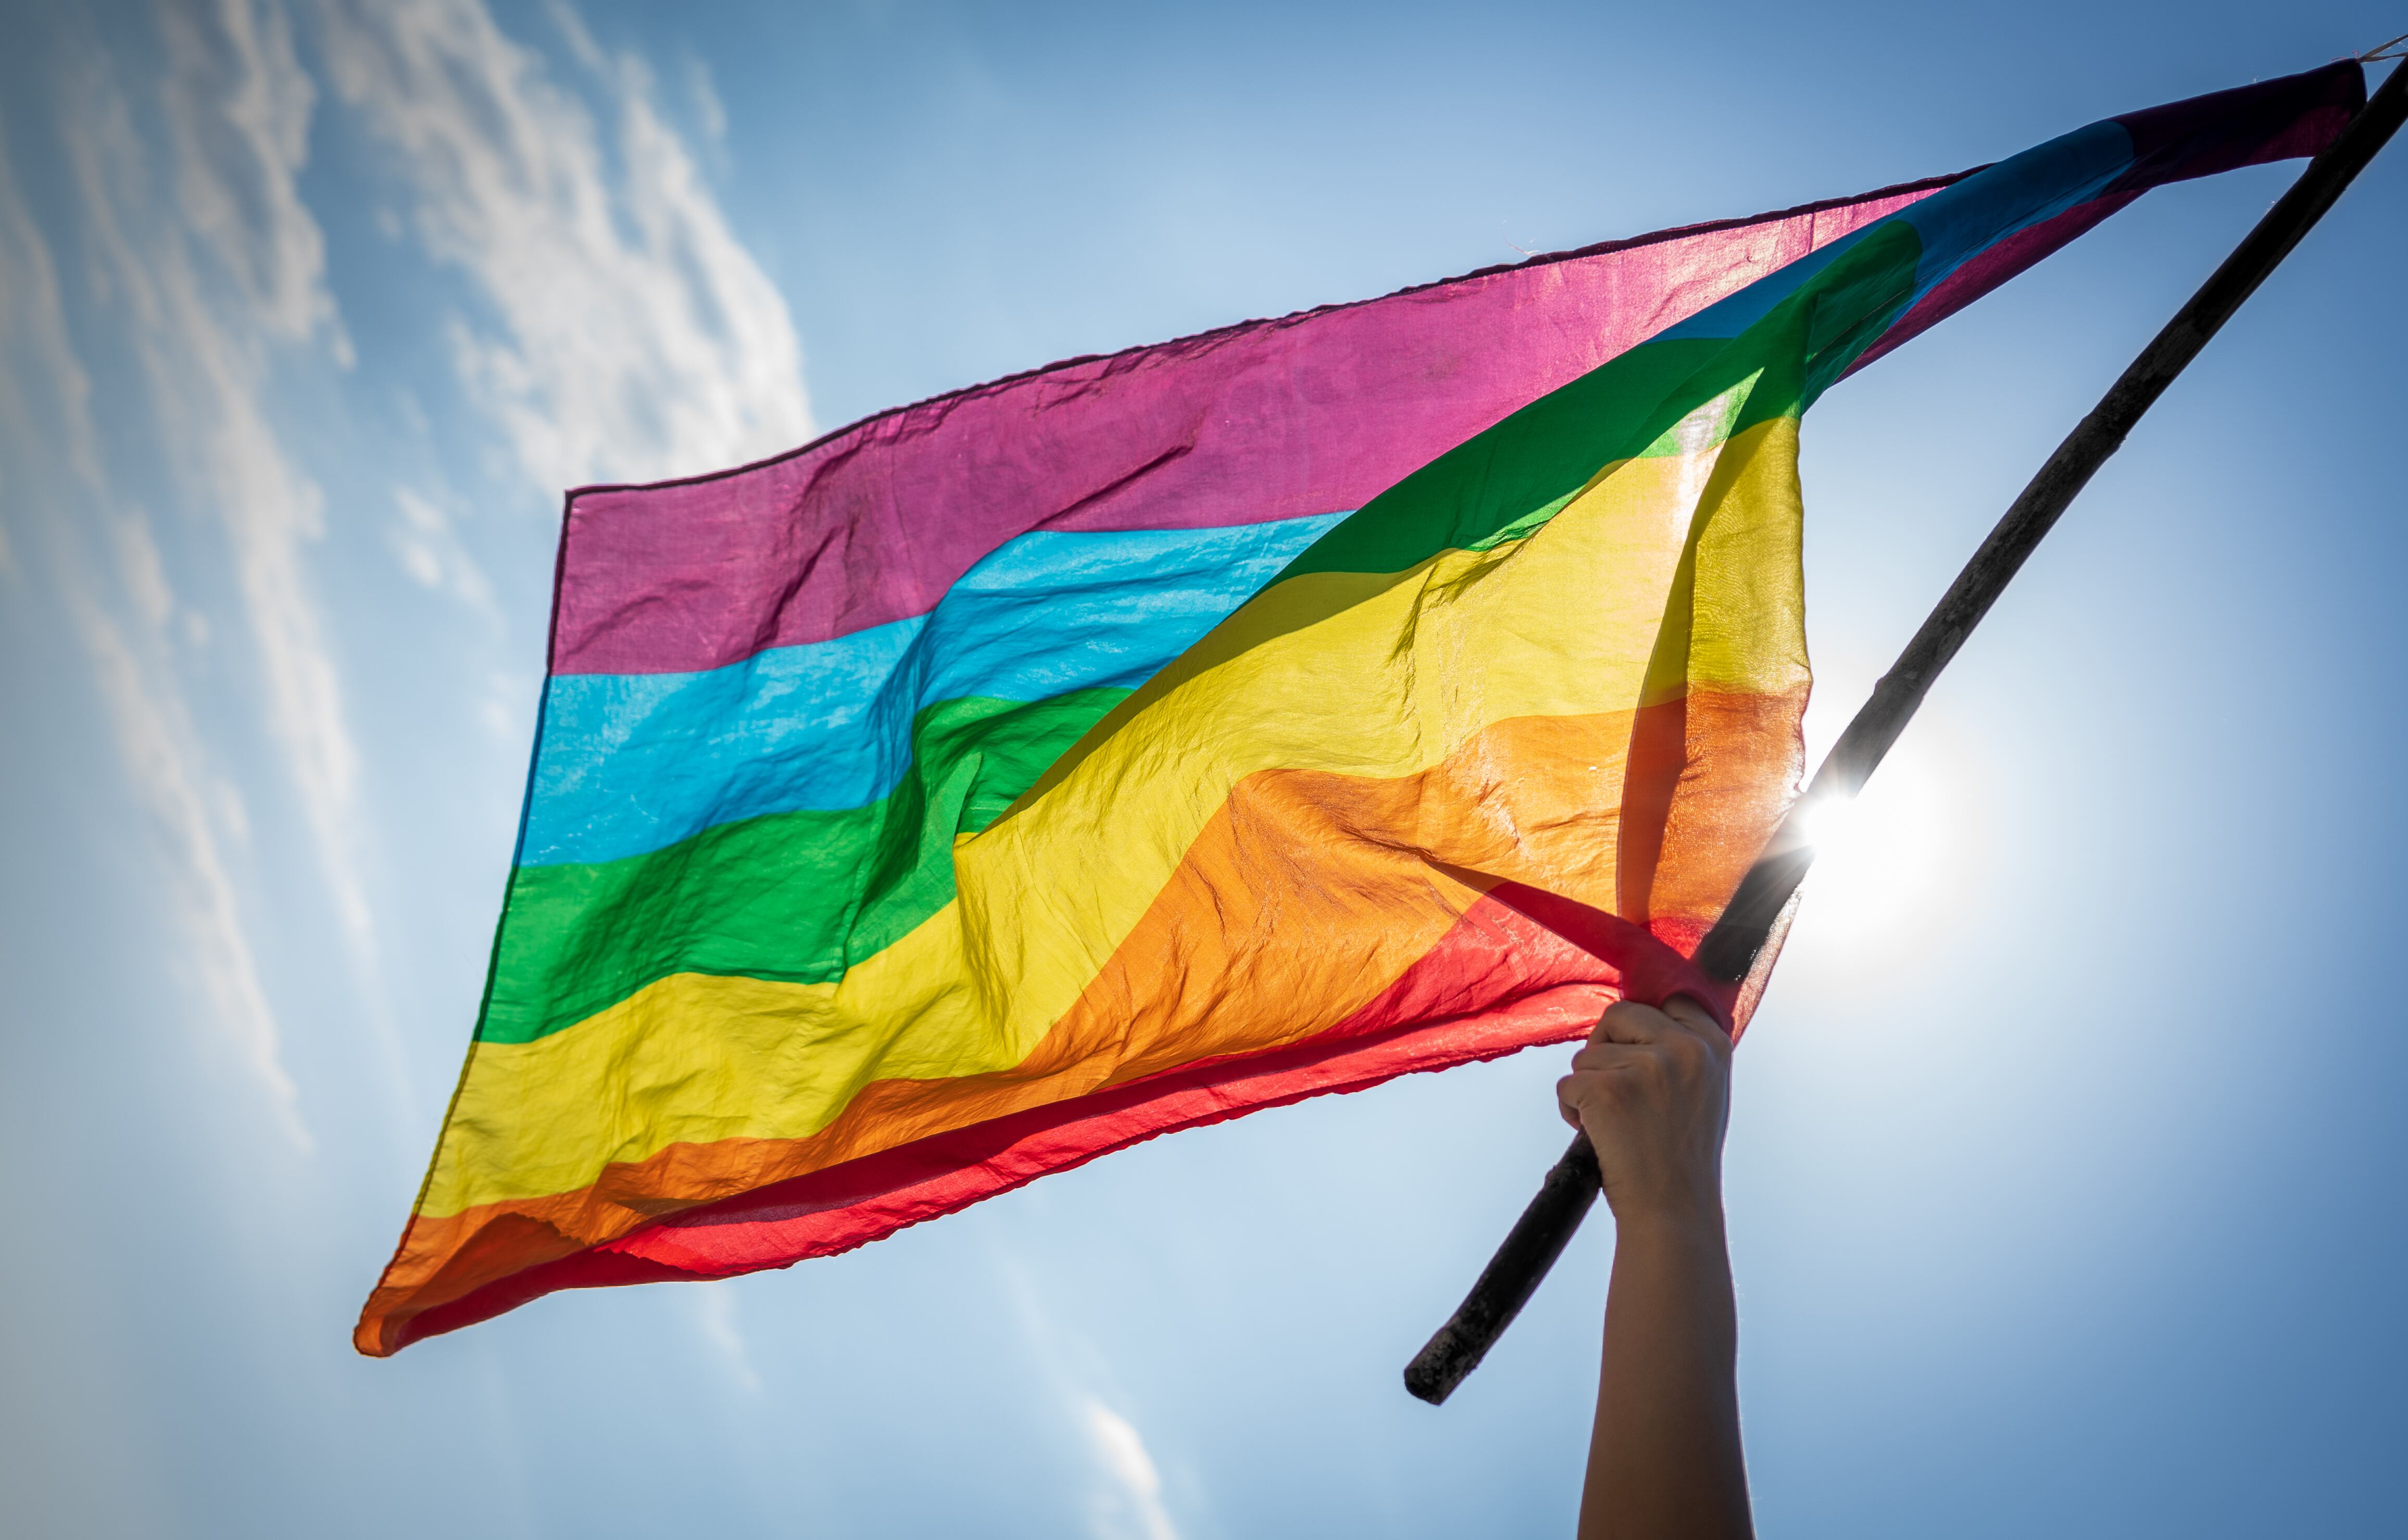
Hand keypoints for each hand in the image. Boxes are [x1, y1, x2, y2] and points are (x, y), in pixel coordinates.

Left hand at [1556, 996, 1732, 1226]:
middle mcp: (1684, 1047)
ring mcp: (1646, 1066)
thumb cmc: (1680, 1157)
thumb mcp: (1703, 1091)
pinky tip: (1599, 1138)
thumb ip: (1681, 1052)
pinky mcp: (1606, 1089)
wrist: (1673, 1213)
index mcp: (1712, 1045)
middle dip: (1605, 1048)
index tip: (1635, 1046)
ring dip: (1588, 1089)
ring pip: (1587, 1055)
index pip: (1667, 997)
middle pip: (1618, 1014)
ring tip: (1617, 1127)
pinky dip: (1571, 1111)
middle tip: (1616, 1091)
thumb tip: (1640, 1013)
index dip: (1642, 1022)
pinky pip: (1567, 1085)